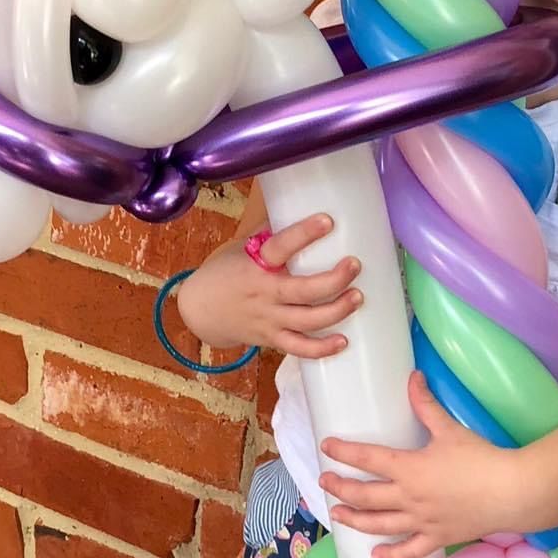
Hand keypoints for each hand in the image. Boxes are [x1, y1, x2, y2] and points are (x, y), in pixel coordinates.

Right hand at [176, 213, 361, 358]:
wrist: (200, 311)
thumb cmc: (225, 272)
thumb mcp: (241, 249)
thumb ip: (269, 235)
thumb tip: (300, 208)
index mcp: (255, 264)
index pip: (280, 247)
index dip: (304, 234)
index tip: (328, 221)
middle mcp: (263, 293)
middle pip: (303, 291)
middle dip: (334, 280)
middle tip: (354, 265)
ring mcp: (269, 319)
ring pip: (307, 321)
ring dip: (336, 310)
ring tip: (357, 296)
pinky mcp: (272, 339)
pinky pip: (299, 348)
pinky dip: (321, 348)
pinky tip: (343, 341)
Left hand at [319, 373, 523, 557]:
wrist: (512, 492)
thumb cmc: (481, 458)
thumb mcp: (449, 429)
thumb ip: (426, 404)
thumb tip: (413, 377)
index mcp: (409, 468)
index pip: (367, 458)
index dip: (344, 452)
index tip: (327, 447)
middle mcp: (409, 497)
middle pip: (364, 495)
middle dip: (340, 488)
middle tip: (324, 482)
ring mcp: (422, 521)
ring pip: (379, 525)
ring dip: (354, 520)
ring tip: (337, 516)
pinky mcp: (437, 538)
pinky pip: (409, 550)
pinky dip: (391, 554)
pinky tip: (376, 556)